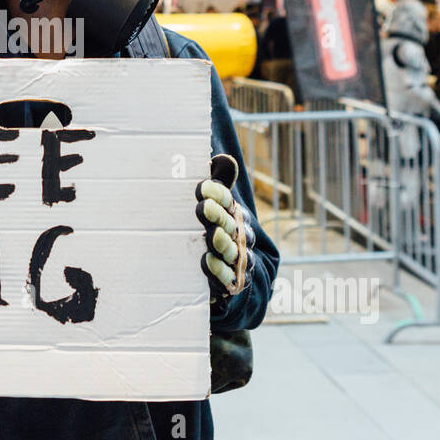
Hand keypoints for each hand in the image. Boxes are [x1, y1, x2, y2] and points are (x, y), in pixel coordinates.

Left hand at [195, 154, 254, 299]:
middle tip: (203, 207)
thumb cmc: (213, 230)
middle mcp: (237, 234)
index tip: (201, 187)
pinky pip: (227, 276)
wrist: (224, 273)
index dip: (217, 193)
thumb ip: (217, 182)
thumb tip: (221, 158)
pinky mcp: (229, 281)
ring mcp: (234, 258)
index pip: (227, 200)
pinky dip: (219, 270)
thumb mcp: (213, 205)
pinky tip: (207, 262)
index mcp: (232, 213)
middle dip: (218, 215)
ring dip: (222, 242)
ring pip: (231, 249)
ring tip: (212, 235)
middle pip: (230, 223)